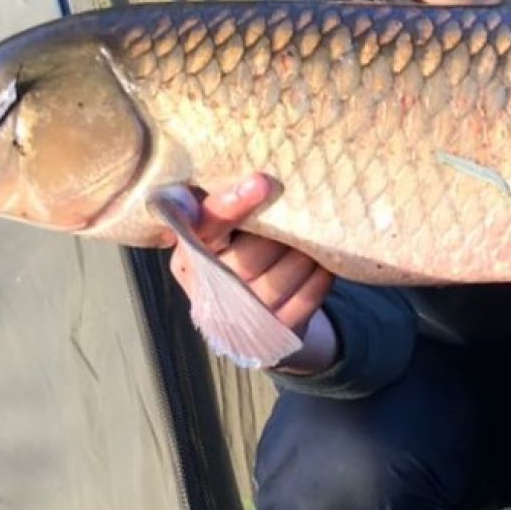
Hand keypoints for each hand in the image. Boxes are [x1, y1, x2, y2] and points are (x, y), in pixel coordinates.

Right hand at [168, 173, 338, 373]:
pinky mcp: (271, 336)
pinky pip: (304, 300)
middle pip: (250, 255)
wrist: (252, 324)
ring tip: (315, 238)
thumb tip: (254, 173)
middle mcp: (205, 293)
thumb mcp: (220, 237)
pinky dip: (319, 279)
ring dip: (303, 254)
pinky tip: (323, 265)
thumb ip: (223, 209)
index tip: (262, 181)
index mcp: (187, 259)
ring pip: (280, 279)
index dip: (231, 205)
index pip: (204, 227)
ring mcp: (238, 321)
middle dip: (280, 233)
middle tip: (301, 212)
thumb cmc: (237, 262)